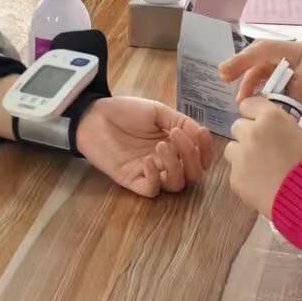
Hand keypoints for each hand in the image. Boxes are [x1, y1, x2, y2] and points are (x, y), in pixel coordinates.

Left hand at [76, 96, 213, 197]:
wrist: (94, 115)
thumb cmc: (125, 111)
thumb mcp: (157, 110)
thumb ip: (181, 121)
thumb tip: (201, 133)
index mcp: (175, 145)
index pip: (201, 157)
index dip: (207, 149)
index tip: (202, 133)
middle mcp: (167, 162)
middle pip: (193, 174)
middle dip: (192, 156)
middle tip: (176, 136)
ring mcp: (151, 173)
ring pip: (177, 184)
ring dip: (176, 165)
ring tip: (161, 144)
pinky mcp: (133, 181)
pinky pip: (152, 190)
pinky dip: (155, 177)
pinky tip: (147, 160)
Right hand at [219, 39, 301, 112]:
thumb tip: (291, 102)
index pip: (296, 74)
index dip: (289, 95)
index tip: (285, 114)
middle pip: (267, 50)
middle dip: (243, 61)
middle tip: (222, 74)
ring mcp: (297, 56)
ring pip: (264, 60)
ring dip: (247, 75)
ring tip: (236, 98)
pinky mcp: (294, 64)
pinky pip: (269, 68)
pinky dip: (256, 80)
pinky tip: (249, 97)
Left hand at [224, 97, 301, 219]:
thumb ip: (282, 128)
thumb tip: (274, 132)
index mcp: (271, 117)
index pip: (248, 104)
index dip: (253, 115)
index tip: (259, 124)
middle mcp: (251, 132)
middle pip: (238, 127)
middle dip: (248, 136)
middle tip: (263, 150)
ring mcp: (241, 156)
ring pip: (232, 149)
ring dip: (242, 155)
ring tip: (261, 169)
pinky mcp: (235, 178)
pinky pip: (234, 172)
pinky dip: (244, 177)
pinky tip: (261, 185)